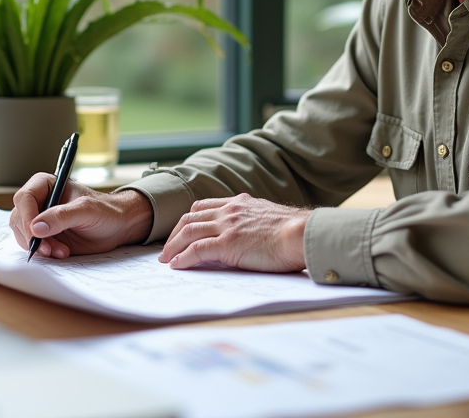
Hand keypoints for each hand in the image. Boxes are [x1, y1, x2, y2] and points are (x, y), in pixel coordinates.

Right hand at [10, 175, 152, 258]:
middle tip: (49, 248)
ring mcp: (40, 220)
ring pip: (23, 235)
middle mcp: (39, 202)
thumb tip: (36, 227)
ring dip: (39, 246)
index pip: (24, 198)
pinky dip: (43, 252)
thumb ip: (62, 216)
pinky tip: (61, 253)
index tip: (35, 233)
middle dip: (32, 236)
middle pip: (19, 218)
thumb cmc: (106, 211)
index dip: (26, 216)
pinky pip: (33, 246)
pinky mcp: (45, 237)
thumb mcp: (86, 210)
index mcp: (46, 185)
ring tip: (61, 251)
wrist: (117, 227)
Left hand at [159, 193, 308, 271]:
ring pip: (189, 231)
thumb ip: (253, 221)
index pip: (204, 206)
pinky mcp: (228, 243)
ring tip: (166, 259)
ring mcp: (228, 225)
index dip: (189, 219)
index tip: (182, 231)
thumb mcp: (269, 217)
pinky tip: (177, 265)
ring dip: (173, 246)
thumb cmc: (294, 232)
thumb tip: (248, 235)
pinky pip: (197, 249)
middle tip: (167, 248)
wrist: (303, 233)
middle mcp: (230, 210)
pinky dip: (183, 257)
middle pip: (191, 217)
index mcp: (240, 203)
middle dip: (175, 233)